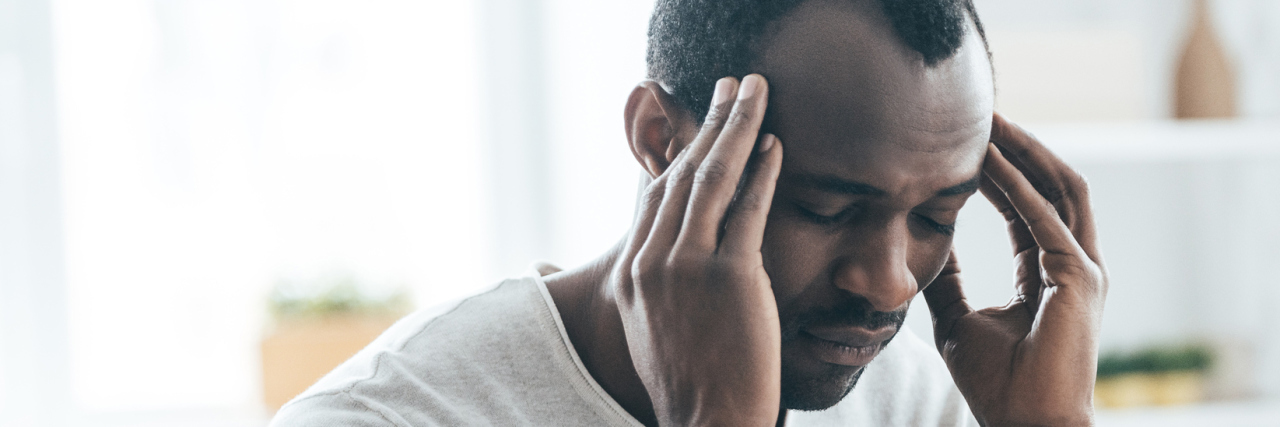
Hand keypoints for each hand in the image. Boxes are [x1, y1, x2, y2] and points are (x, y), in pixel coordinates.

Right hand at [611, 74, 783, 425]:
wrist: (710, 423)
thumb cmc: (692, 384)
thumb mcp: (654, 328)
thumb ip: (657, 284)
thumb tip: (672, 255)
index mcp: (631, 275)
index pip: (656, 197)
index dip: (682, 155)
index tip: (703, 130)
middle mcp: (651, 263)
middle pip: (681, 175)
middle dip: (709, 124)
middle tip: (730, 89)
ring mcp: (687, 267)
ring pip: (711, 180)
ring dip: (736, 128)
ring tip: (755, 95)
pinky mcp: (729, 276)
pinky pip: (747, 209)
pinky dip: (763, 171)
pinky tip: (775, 145)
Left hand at [923, 113, 1107, 425]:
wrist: (1024, 423)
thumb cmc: (998, 383)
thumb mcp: (957, 317)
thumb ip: (946, 279)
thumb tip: (919, 244)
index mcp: (1052, 270)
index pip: (1030, 203)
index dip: (1002, 168)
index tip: (968, 140)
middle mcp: (1076, 262)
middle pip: (1053, 183)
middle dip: (1020, 144)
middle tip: (982, 112)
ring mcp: (1084, 268)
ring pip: (1060, 187)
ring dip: (1023, 151)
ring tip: (989, 121)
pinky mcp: (1079, 278)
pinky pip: (1044, 217)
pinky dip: (1015, 186)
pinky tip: (986, 161)